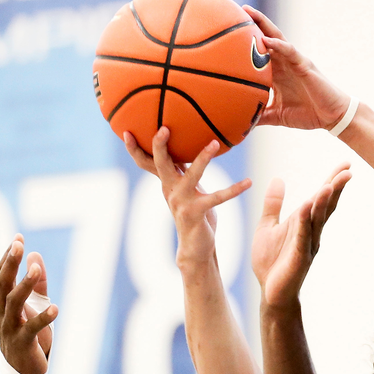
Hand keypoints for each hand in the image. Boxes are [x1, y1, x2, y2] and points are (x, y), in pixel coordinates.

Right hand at [0, 235, 57, 373]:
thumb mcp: (34, 307)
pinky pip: (31, 329)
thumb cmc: (28, 338)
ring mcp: (10, 329)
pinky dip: (43, 318)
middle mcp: (2, 314)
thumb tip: (36, 256)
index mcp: (3, 304)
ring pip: (13, 303)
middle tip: (18, 245)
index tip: (18, 238)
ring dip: (24, 286)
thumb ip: (37, 284)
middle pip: (3, 285)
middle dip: (10, 264)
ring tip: (36, 271)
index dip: (7, 257)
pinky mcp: (22, 344)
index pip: (1, 276)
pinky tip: (56, 308)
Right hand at [126, 128, 252, 265]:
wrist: (195, 246)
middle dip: (159, 145)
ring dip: (203, 158)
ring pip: (192, 175)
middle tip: (163, 127)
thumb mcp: (185, 188)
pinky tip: (248, 182)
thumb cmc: (193, 213)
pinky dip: (234, 189)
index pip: (145, 162)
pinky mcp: (197, 212)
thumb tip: (186, 147)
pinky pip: (218, 197)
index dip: (134, 148)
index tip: (126, 130)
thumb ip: (182, 170)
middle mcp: (170, 190)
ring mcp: (182, 202)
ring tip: (214, 143)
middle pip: (160, 163)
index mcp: (167, 182)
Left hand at [243, 6, 350, 131]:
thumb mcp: (278, 116)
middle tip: (233, 11)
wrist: (332, 117)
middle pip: (266, 37)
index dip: (244, 41)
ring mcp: (294, 61)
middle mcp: (284, 62)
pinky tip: (266, 39)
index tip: (226, 31)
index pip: (259, 52)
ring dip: (263, 24)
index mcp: (277, 72)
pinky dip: (278, 44)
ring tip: (248, 12)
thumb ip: (260, 116)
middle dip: (251, 23)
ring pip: (277, 37)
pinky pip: (290, 51)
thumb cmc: (309, 114)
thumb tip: (241, 124)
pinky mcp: (304, 64)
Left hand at [252, 164, 351, 308]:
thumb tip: (278, 179)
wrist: (270, 292)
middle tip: (348, 170)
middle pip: (326, 206)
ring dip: (323, 202)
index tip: (345, 164)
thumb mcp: (268, 226)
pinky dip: (304, 221)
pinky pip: (301, 236)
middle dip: (336, 188)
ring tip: (330, 184)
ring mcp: (307, 245)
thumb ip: (274, 204)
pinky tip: (306, 206)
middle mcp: (311, 232)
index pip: (321, 198)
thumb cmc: (271, 261)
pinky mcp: (298, 257)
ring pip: (317, 220)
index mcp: (305, 223)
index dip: (332, 181)